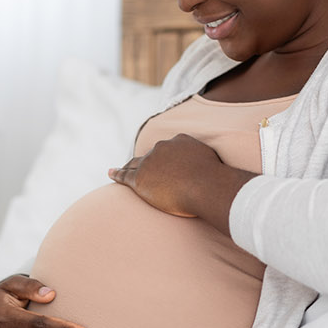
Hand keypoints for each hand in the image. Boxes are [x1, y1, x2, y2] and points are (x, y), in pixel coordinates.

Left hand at [107, 133, 225, 217]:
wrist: (205, 186)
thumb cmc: (215, 180)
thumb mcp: (215, 163)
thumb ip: (209, 164)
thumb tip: (216, 170)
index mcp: (180, 141)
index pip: (168, 148)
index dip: (163, 155)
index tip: (162, 160)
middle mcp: (162, 147)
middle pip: (150, 154)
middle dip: (146, 161)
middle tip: (142, 168)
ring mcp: (150, 162)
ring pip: (135, 163)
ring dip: (128, 166)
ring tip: (121, 169)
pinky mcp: (140, 178)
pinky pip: (125, 175)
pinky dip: (117, 173)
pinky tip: (111, 173)